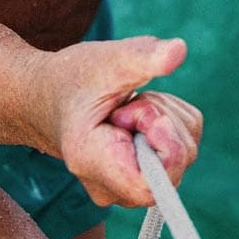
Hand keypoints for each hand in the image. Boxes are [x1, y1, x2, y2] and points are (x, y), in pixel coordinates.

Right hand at [45, 35, 202, 206]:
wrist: (52, 98)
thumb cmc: (72, 79)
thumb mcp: (105, 61)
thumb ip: (141, 57)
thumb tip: (179, 49)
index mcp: (92, 162)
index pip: (150, 186)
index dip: (166, 148)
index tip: (149, 111)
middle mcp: (111, 188)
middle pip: (173, 165)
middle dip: (163, 120)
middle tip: (129, 101)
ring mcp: (128, 189)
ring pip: (183, 154)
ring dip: (166, 118)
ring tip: (128, 107)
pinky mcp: (146, 179)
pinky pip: (185, 148)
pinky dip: (171, 122)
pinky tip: (139, 115)